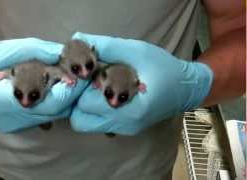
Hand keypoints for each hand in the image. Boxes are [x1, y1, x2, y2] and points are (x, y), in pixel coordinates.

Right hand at [0, 38, 87, 131]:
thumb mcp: (0, 50)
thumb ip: (32, 50)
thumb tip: (60, 52)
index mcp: (6, 101)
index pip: (49, 103)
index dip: (69, 90)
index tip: (80, 75)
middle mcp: (14, 119)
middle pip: (55, 112)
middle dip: (72, 94)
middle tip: (81, 76)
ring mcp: (16, 126)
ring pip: (52, 117)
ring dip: (64, 100)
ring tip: (70, 80)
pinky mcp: (17, 127)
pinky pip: (43, 117)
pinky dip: (53, 104)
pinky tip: (54, 91)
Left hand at [70, 32, 212, 135]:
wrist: (186, 88)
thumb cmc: (163, 68)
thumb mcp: (137, 51)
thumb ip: (108, 47)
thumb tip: (81, 42)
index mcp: (129, 109)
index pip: (85, 104)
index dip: (83, 86)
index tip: (89, 73)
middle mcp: (124, 125)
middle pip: (80, 119)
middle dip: (80, 98)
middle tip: (91, 82)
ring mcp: (125, 130)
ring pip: (87, 123)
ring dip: (86, 106)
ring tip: (99, 88)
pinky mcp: (126, 129)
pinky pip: (99, 123)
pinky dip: (96, 110)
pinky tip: (107, 94)